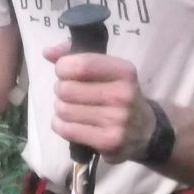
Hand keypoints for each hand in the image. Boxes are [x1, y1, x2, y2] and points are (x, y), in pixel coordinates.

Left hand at [43, 44, 156, 161]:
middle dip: (61, 90)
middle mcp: (123, 95)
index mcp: (124, 71)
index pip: (81, 65)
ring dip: (60, 108)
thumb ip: (77, 56)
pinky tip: (71, 123)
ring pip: (63, 110)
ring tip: (72, 109)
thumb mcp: (107, 71)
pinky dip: (60, 125)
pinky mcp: (108, 141)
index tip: (64, 72)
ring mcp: (117, 120)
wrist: (145, 131)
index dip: (63, 67)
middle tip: (69, 94)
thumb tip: (47, 52)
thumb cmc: (119, 95)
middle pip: (66, 89)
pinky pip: (66, 129)